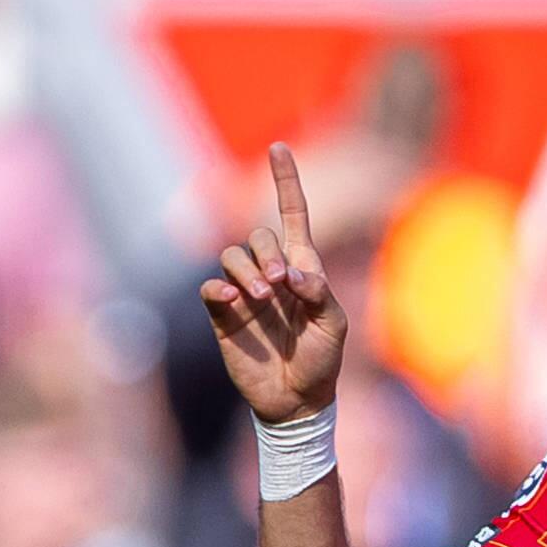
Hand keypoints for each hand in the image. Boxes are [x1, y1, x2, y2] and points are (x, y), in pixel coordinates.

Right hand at [200, 143, 348, 423]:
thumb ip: (319, 293)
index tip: (278, 147)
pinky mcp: (223, 314)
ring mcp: (245, 293)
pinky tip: (234, 303)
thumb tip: (292, 274)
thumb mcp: (334, 326)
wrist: (297, 399)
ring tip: (260, 299)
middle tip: (279, 286)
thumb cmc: (322, 360)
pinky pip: (212, 287)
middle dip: (266, 254)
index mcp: (304, 269)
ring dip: (245, 272)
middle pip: (257, 236)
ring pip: (231, 256)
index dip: (286, 182)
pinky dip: (220, 289)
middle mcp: (271, 274)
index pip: (292, 216)